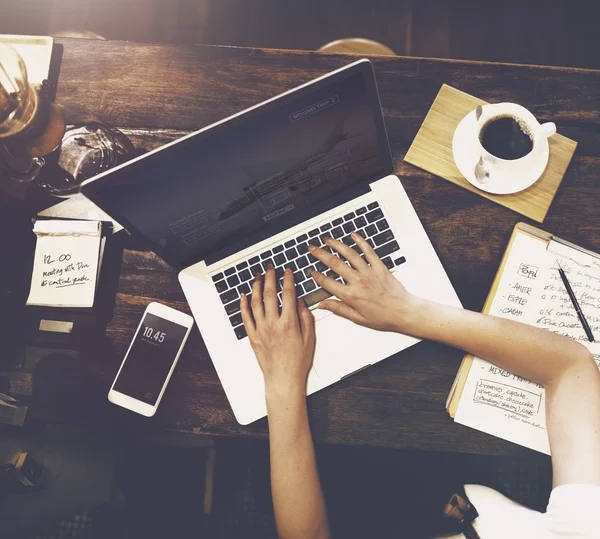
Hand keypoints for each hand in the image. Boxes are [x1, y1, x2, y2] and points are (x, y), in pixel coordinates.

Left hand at [240, 266, 315, 398]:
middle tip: (271, 268)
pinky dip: (243, 304)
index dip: (288, 280)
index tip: (288, 271)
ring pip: (255, 302)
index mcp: (289, 323)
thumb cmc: (297, 362)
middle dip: (270, 277)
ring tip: (258, 277)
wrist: (283, 379)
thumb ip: (305, 317)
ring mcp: (261, 329)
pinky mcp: (253, 336)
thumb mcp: (310, 338)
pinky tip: (244, 296)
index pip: (288, 294)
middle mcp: (273, 324)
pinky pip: (245, 317)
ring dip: (256, 286)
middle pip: (269, 294)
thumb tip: (300, 302)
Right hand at [309, 231, 418, 331]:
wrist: (404, 312)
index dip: (317, 276)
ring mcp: (369, 272)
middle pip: (335, 264)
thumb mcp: (357, 318)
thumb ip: (338, 309)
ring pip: (349, 254)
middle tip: (312, 249)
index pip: (328, 283)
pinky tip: (353, 235)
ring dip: (336, 245)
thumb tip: (322, 305)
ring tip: (327, 239)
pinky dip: (360, 241)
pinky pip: (368, 251)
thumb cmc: (383, 317)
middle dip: (320, 254)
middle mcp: (358, 281)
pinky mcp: (380, 267)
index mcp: (351, 295)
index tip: (312, 272)